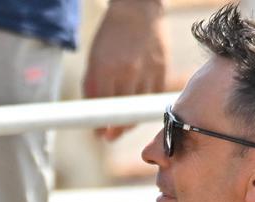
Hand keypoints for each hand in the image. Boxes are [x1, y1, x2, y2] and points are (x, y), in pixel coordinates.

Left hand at [83, 0, 166, 140]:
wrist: (137, 11)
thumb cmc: (109, 38)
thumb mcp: (93, 62)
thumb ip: (93, 88)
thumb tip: (95, 117)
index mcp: (104, 70)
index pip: (102, 110)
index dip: (102, 127)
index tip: (101, 135)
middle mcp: (126, 72)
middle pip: (123, 115)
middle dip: (116, 131)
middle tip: (111, 135)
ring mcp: (146, 71)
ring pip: (139, 109)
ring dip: (131, 121)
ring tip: (124, 122)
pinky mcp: (161, 69)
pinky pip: (152, 97)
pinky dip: (144, 105)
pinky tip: (137, 106)